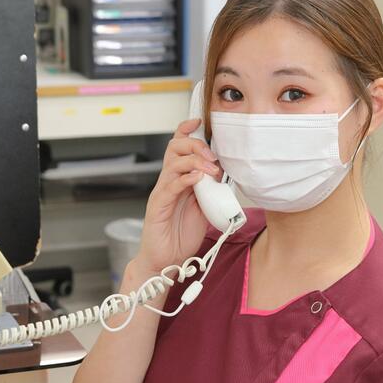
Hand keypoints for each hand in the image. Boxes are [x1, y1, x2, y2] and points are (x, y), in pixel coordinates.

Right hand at [134, 119, 222, 274]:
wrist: (166, 262)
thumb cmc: (181, 235)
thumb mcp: (204, 208)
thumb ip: (211, 190)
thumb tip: (225, 174)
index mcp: (179, 179)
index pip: (179, 146)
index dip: (187, 130)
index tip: (200, 120)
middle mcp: (168, 181)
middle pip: (175, 147)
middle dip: (196, 145)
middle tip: (213, 156)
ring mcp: (162, 192)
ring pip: (173, 162)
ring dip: (195, 161)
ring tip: (211, 170)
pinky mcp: (158, 206)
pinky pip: (170, 185)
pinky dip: (186, 178)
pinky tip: (198, 179)